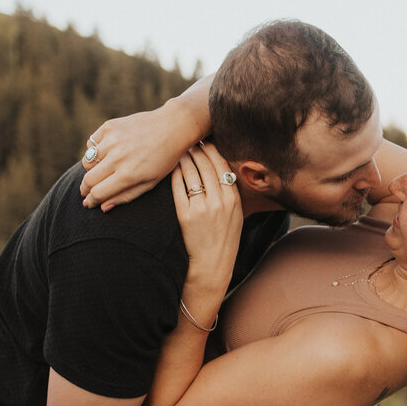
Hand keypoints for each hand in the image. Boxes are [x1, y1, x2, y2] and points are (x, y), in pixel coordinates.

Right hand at [80, 77, 212, 209]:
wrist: (172, 127)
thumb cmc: (164, 159)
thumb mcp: (150, 183)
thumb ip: (125, 196)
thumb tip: (102, 207)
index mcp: (128, 175)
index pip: (98, 193)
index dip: (91, 200)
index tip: (89, 203)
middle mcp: (117, 157)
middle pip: (88, 179)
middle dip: (85, 188)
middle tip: (86, 191)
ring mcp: (112, 140)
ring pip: (87, 161)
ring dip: (91, 169)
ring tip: (101, 170)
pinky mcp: (109, 126)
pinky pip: (91, 143)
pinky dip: (94, 150)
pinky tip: (106, 152)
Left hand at [173, 143, 242, 295]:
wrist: (212, 265)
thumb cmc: (223, 239)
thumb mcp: (235, 215)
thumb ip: (229, 193)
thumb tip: (220, 170)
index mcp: (233, 199)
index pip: (222, 165)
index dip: (212, 149)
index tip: (204, 140)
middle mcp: (219, 201)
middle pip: (206, 164)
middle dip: (196, 149)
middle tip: (188, 140)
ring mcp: (202, 208)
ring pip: (191, 173)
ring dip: (184, 158)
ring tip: (179, 151)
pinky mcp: (186, 215)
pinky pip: (179, 187)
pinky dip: (175, 175)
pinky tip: (171, 169)